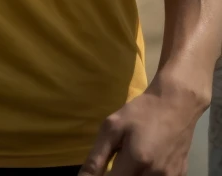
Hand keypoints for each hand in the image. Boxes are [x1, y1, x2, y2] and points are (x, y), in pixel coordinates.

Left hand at [78, 78, 206, 174]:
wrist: (177, 104)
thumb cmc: (142, 112)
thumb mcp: (113, 127)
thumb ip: (97, 157)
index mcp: (137, 160)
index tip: (103, 170)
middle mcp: (155, 175)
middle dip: (119, 175)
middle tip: (117, 162)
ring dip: (133, 175)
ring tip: (131, 160)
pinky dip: (147, 174)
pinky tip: (147, 161)